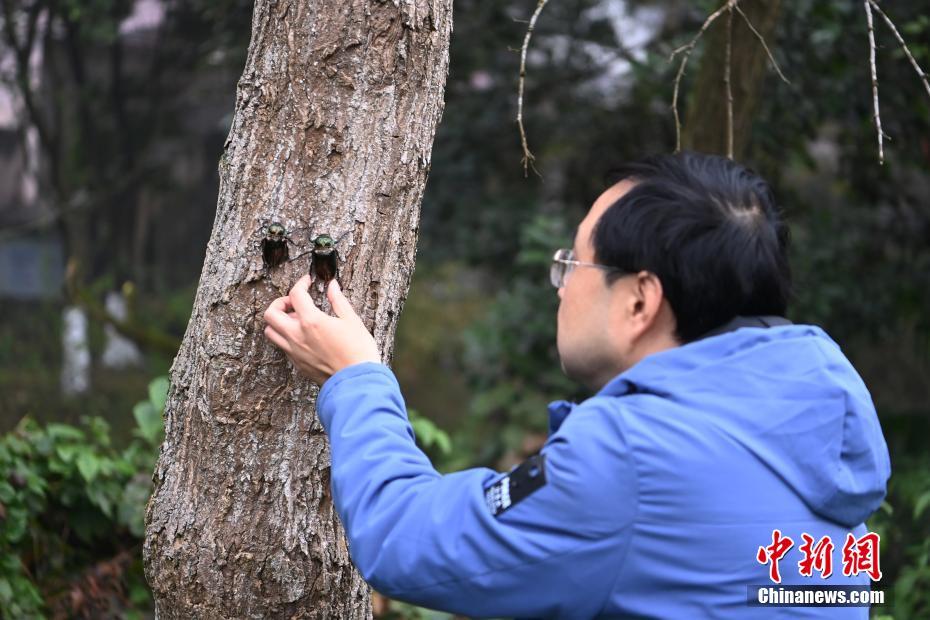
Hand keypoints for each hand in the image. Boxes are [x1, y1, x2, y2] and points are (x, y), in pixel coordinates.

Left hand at [263, 275, 380, 383]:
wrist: (356, 381)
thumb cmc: (358, 351)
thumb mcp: (352, 320)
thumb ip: (338, 301)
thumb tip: (332, 286)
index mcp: (311, 321)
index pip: (296, 294)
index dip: (301, 283)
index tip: (307, 282)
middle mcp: (297, 335)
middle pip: (271, 313)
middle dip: (280, 302)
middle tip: (295, 302)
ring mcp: (294, 351)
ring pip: (270, 331)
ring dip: (278, 321)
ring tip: (296, 319)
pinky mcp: (296, 363)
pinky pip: (281, 346)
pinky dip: (285, 336)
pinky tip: (302, 335)